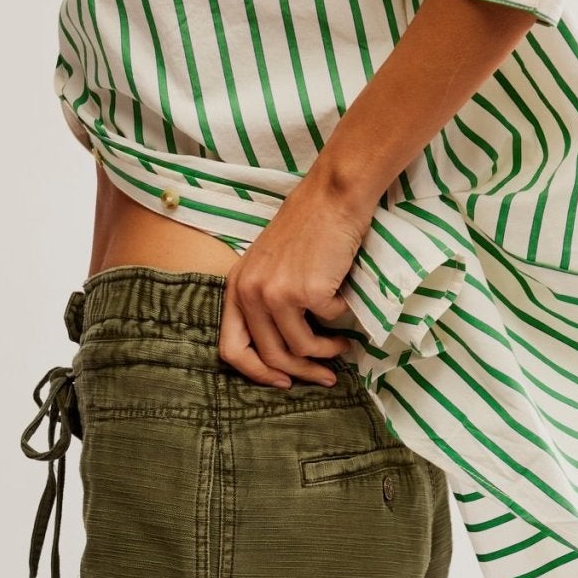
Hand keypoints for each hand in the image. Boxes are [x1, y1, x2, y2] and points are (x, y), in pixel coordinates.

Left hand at [218, 172, 368, 388]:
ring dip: (327, 352)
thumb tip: (282, 353)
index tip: (282, 381)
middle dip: (301, 375)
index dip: (257, 374)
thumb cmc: (308, 228)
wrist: (332, 196)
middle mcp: (250, 292)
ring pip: (300, 348)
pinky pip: (328, 323)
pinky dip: (341, 316)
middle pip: (270, 356)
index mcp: (236, 288)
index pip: (232, 349)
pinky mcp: (305, 291)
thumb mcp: (269, 266)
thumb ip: (264, 302)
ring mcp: (276, 293)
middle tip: (325, 377)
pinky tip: (345, 300)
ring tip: (342, 344)